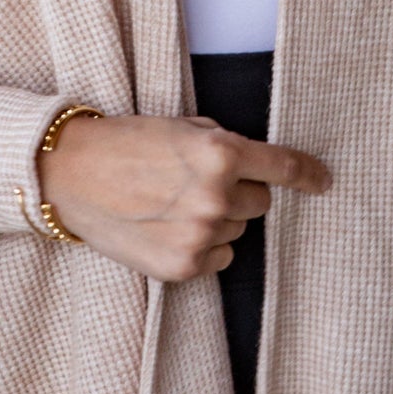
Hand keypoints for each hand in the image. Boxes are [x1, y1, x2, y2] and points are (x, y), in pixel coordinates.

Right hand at [39, 112, 331, 281]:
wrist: (68, 175)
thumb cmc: (125, 143)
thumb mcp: (181, 126)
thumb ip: (224, 145)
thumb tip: (257, 167)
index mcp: (220, 153)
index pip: (282, 168)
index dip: (308, 175)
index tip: (324, 181)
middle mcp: (216, 197)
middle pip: (259, 203)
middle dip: (238, 192)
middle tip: (195, 183)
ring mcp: (199, 236)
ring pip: (237, 232)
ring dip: (216, 221)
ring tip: (171, 205)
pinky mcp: (182, 267)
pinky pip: (218, 259)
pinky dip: (202, 248)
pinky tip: (166, 230)